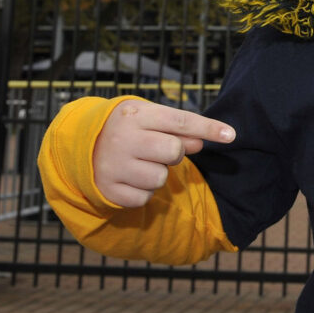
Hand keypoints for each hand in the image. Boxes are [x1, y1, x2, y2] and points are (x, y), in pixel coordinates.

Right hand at [93, 100, 235, 207]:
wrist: (81, 145)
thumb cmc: (129, 128)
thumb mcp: (150, 118)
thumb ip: (178, 128)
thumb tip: (202, 143)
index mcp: (136, 114)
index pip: (182, 121)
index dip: (209, 128)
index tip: (232, 135)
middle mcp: (123, 138)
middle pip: (174, 151)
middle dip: (175, 153)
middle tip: (159, 149)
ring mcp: (113, 165)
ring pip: (160, 178)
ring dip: (158, 174)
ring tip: (141, 163)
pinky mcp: (107, 190)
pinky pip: (144, 198)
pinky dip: (143, 191)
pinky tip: (130, 178)